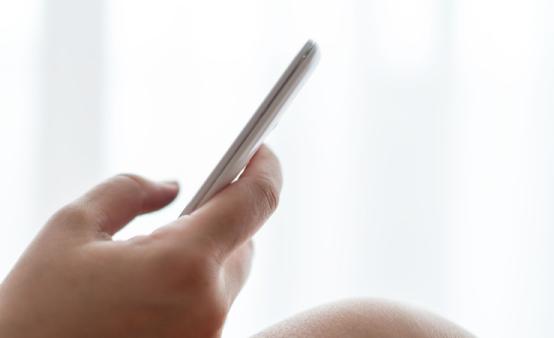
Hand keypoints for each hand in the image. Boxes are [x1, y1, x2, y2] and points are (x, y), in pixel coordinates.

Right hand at [0, 146, 281, 337]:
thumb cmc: (37, 311)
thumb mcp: (72, 229)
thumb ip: (130, 191)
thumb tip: (172, 187)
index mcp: (184, 264)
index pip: (254, 202)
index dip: (264, 169)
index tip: (261, 150)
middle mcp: (209, 305)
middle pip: (242, 243)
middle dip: (216, 221)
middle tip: (176, 217)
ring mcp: (208, 335)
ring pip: (226, 277)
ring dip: (201, 258)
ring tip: (147, 265)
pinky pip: (210, 307)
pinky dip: (192, 289)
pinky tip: (151, 293)